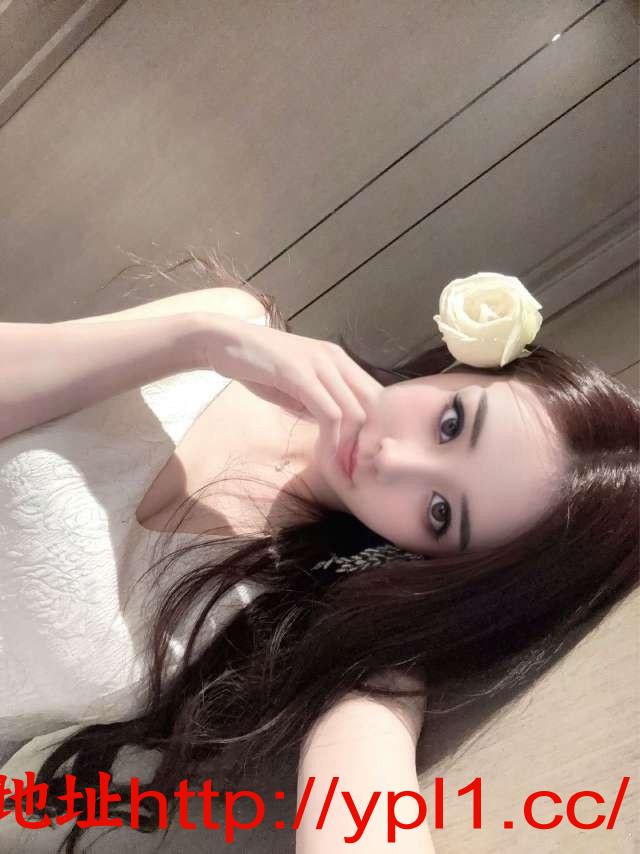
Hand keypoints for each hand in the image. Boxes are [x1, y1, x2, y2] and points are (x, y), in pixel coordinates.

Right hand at [198, 314, 381, 453]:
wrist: (223, 342)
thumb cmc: (257, 367)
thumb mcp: (295, 389)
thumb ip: (317, 405)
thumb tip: (335, 433)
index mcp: (338, 360)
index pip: (374, 397)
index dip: (372, 430)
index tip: (359, 458)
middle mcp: (336, 359)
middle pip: (372, 407)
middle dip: (366, 444)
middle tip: (355, 471)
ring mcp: (320, 364)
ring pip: (354, 413)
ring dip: (349, 449)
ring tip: (342, 472)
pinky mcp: (301, 374)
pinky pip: (329, 413)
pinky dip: (332, 441)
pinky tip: (324, 457)